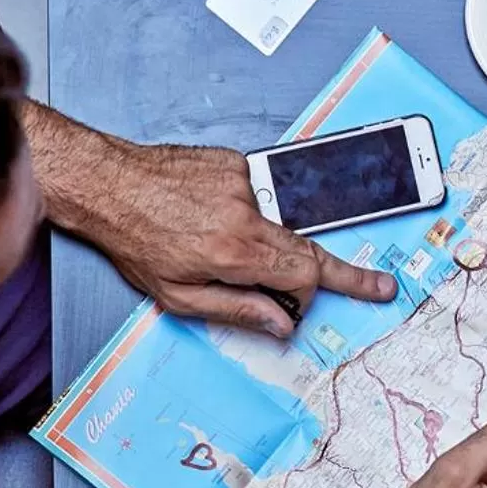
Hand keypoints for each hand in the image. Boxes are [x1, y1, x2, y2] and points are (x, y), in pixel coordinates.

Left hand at [94, 140, 395, 335]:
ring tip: (210, 238)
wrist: (105, 183)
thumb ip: (236, 310)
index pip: (303, 275)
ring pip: (277, 223)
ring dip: (259, 239)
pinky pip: (256, 195)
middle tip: (380, 285)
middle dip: (344, 271)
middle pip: (308, 248)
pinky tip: (206, 214)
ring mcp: (242, 183)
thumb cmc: (133, 240)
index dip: (307, 297)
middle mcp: (244, 213)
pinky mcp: (235, 162)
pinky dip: (242, 211)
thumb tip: (281, 325)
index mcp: (234, 251)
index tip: (305, 309)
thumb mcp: (176, 295)